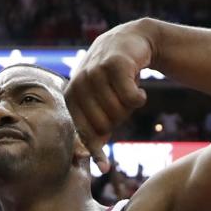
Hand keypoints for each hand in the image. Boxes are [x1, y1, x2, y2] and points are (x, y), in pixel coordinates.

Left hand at [63, 19, 152, 171]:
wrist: (131, 42)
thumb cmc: (113, 80)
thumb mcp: (100, 104)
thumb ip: (94, 130)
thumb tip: (89, 161)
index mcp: (70, 96)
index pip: (82, 132)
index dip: (95, 150)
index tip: (105, 168)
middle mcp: (78, 83)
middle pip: (104, 124)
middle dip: (118, 120)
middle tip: (121, 104)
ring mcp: (94, 72)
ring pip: (119, 111)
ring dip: (129, 106)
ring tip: (126, 90)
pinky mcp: (114, 64)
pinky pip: (132, 98)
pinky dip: (140, 98)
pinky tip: (139, 88)